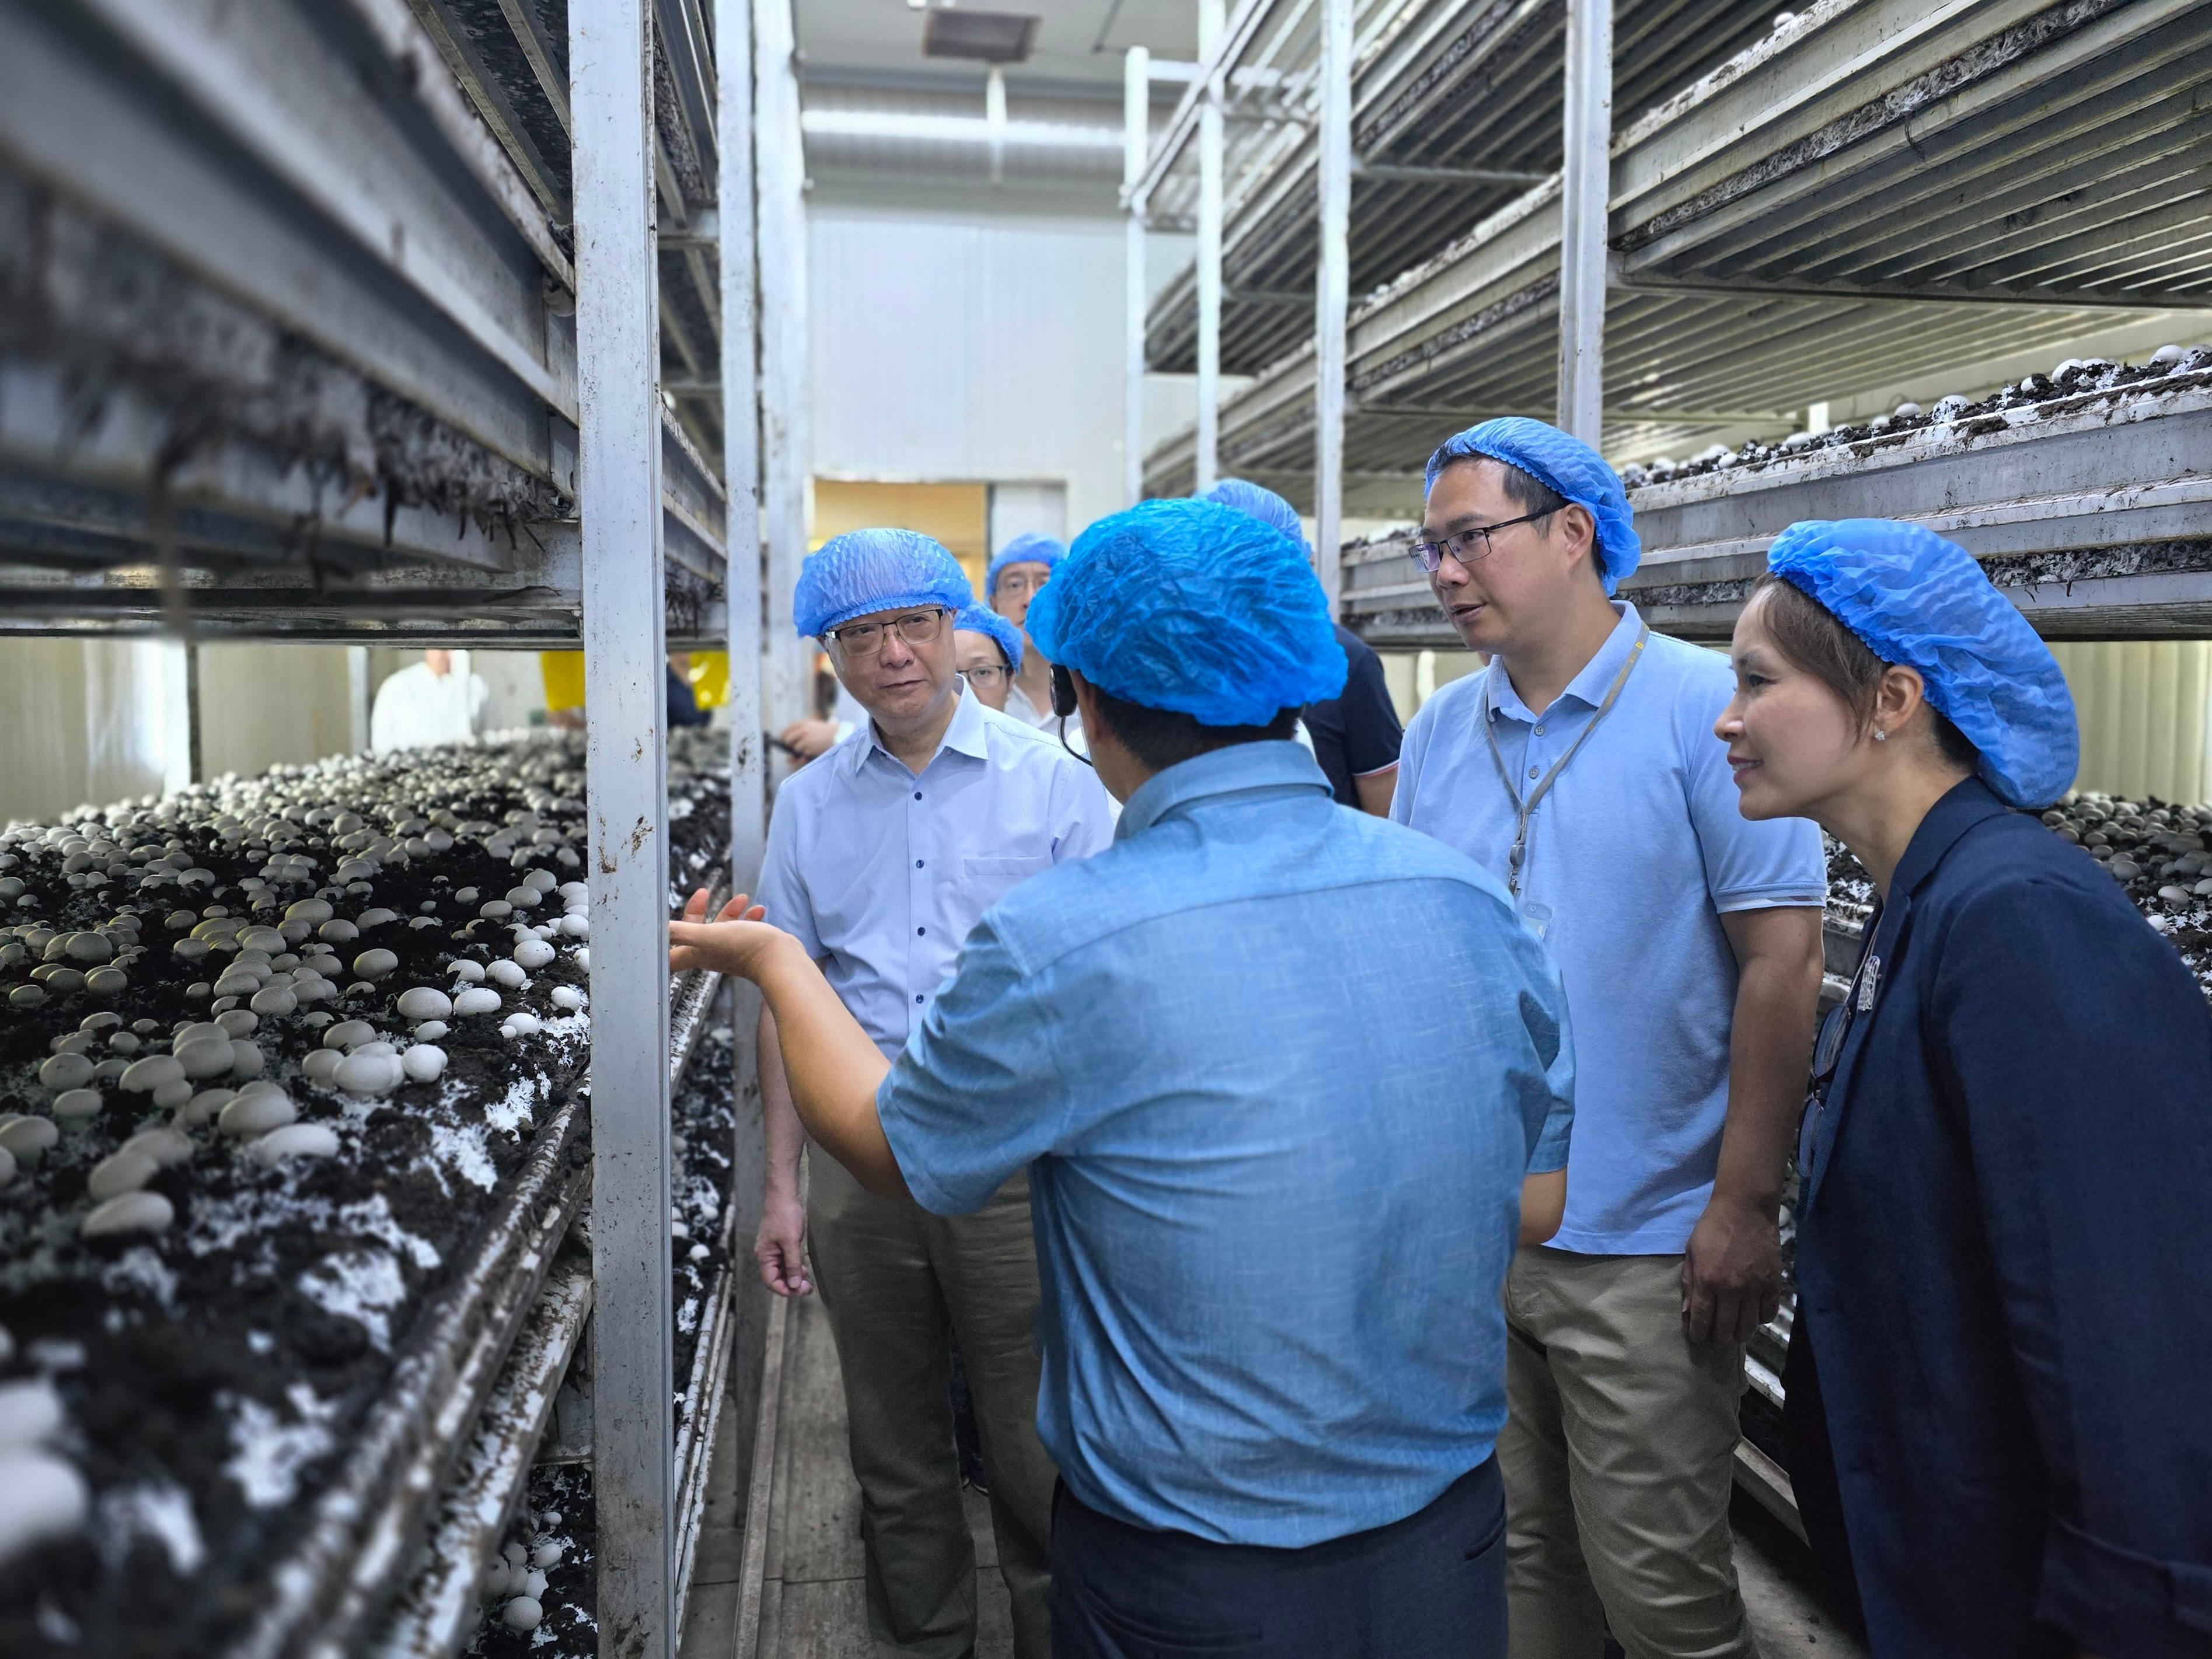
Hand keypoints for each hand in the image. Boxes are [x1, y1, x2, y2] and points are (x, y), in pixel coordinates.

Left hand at [667, 888, 781, 978]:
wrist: (780, 959)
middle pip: (696, 933)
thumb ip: (683, 931)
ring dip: (729, 911)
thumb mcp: (709, 934)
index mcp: (697, 953)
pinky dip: (748, 917)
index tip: (665, 920)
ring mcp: (731, 952)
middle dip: (699, 911)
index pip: (671, 954)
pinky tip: (758, 910)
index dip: (663, 940)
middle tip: (704, 892)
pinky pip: (744, 930)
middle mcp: (712, 954)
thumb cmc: (744, 948)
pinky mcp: (749, 948)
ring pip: (722, 928)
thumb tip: (658, 929)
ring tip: (742, 898)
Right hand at [755, 1188, 811, 1296]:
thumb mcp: (791, 1242)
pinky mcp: (779, 1243)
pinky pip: (785, 1261)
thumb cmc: (785, 1215)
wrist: (784, 1195)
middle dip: (791, 1285)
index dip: (785, 1290)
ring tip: (807, 1280)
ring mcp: (772, 1249)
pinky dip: (793, 1267)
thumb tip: (793, 1284)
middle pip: (776, 1278)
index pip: (771, 1282)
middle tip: (808, 1288)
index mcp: (764, 1256)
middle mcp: (766, 1255)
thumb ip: (792, 1264)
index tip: (800, 1291)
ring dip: (793, 1277)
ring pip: (781, 1270)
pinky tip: (803, 1268)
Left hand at [779, 718, 838, 760]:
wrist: (838, 736)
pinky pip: (803, 753)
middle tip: (794, 747)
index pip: (787, 730)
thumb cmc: (824, 732)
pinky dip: (807, 754)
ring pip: (795, 748)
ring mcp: (806, 740)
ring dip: (800, 750)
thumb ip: (800, 731)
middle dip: (789, 745)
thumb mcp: (812, 726)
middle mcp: (802, 730)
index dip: (783, 737)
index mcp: (802, 723)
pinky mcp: (809, 748)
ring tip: (809, 747)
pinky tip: (814, 750)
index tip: (783, 741)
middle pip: (787, 740)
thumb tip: (786, 742)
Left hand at [1681, 1194, 1781, 1344]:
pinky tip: (1753, 1318)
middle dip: (1719, 1338)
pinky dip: (1760, 1320)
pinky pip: (1768, 1312)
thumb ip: (1689, 1282)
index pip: (1702, 1319)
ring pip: (1748, 1325)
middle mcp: (1731, 1289)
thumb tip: (1688, 1311)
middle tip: (1716, 1338)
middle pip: (1726, 1328)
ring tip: (1734, 1334)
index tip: (1697, 1338)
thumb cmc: (1712, 1227)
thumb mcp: (1692, 1252)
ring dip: (1740, 1334)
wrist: (1745, 1208)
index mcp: (1707, 1281)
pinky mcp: (1773, 1283)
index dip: (1698, 1334)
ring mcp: (1755, 1287)